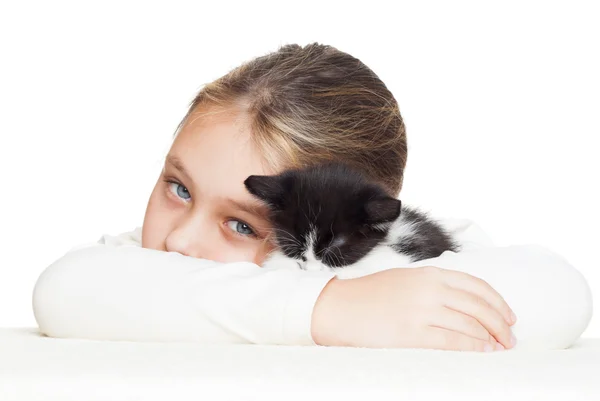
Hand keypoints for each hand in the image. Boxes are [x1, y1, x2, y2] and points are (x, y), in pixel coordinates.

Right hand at [311, 266, 515, 350]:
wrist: (339, 307)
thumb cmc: (370, 295)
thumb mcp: (406, 279)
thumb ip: (434, 285)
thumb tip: (465, 302)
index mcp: (429, 273)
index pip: (477, 286)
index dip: (499, 303)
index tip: (509, 317)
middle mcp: (430, 289)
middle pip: (479, 306)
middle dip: (501, 324)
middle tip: (510, 339)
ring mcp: (422, 311)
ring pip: (470, 325)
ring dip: (491, 339)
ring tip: (500, 349)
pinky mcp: (413, 333)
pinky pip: (453, 341)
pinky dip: (473, 348)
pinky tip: (484, 353)